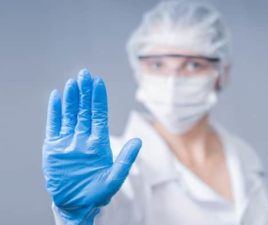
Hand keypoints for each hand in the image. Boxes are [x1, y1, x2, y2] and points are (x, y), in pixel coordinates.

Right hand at [42, 69, 141, 223]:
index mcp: (98, 143)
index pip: (99, 116)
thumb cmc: (97, 193)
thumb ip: (126, 160)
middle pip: (84, 111)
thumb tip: (138, 141)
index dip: (98, 99)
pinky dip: (54, 111)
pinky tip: (56, 97)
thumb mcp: (114, 178)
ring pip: (70, 114)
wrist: (76, 204)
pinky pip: (54, 125)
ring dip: (71, 98)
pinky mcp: (54, 147)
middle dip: (85, 93)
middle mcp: (83, 138)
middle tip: (85, 74)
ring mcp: (68, 142)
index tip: (98, 83)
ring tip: (73, 82)